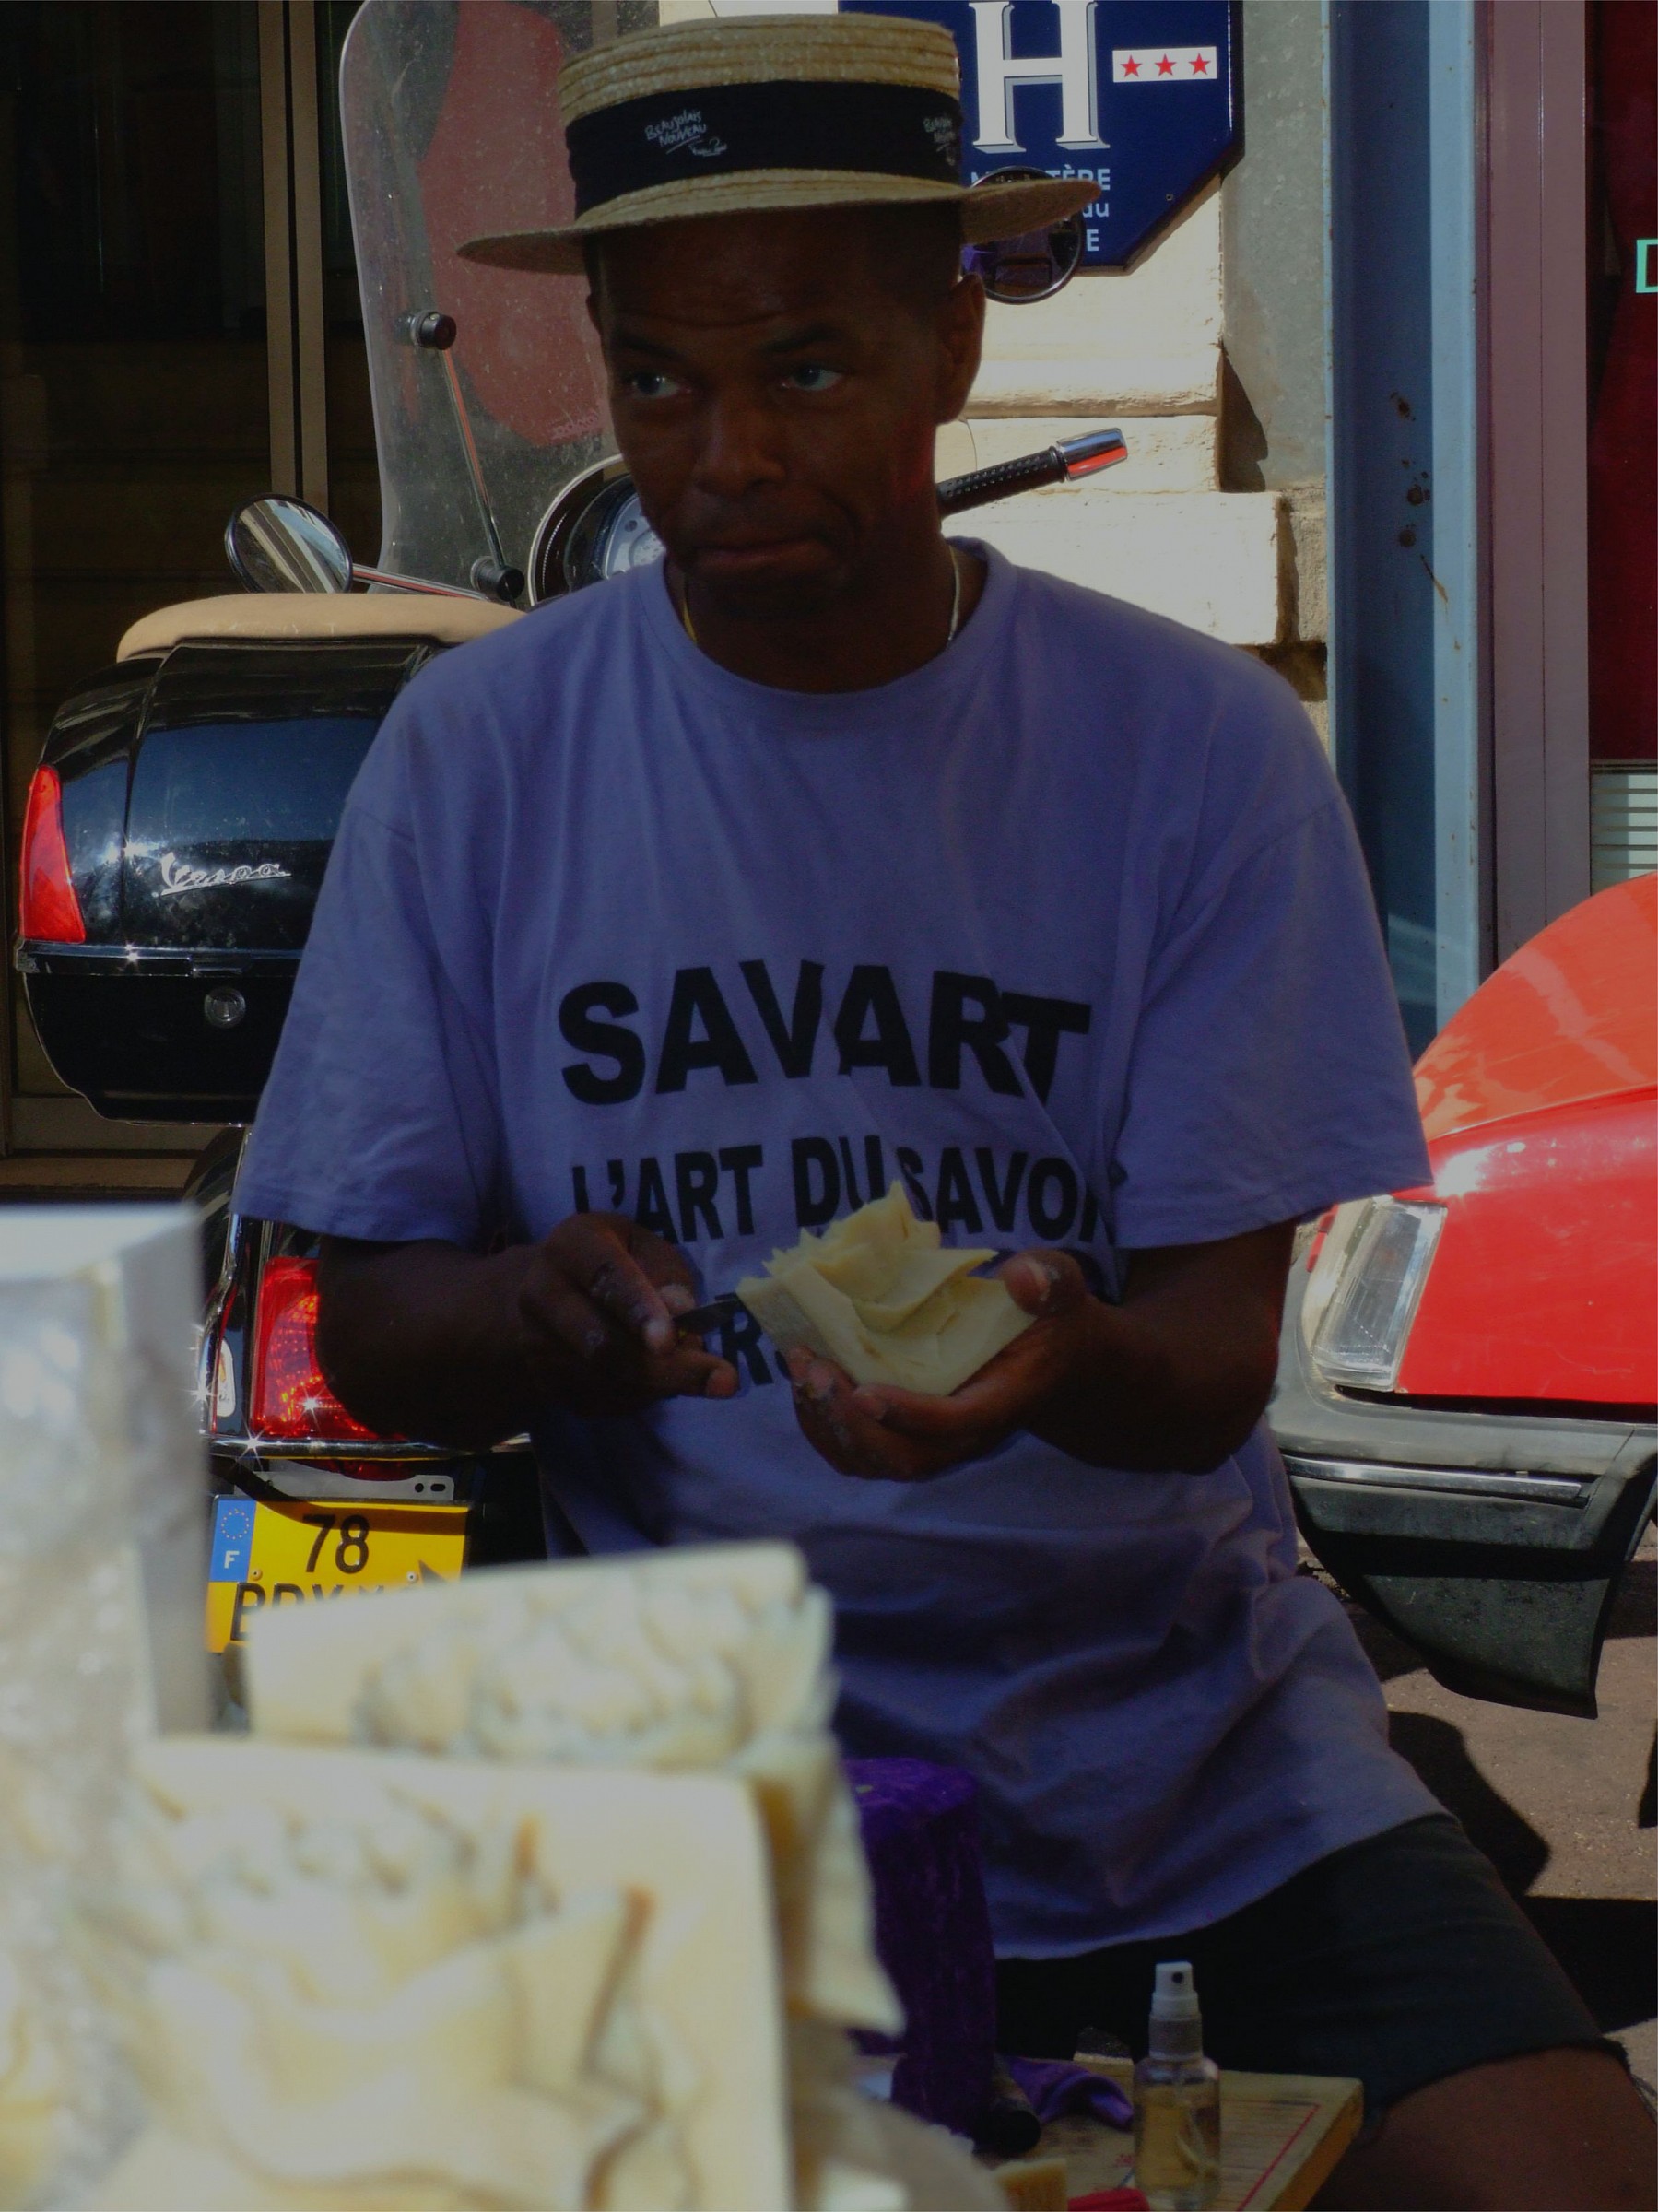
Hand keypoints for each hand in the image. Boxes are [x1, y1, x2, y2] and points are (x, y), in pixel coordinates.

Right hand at [516, 1212, 737, 1416]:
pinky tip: (658, 1380)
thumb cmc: (612, 1261)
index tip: (670, 1341)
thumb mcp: (642, 1247)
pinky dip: (642, 1398)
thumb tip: (681, 1310)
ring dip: (661, 1385)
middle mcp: (541, 1294)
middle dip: (665, 1368)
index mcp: (570, 1247)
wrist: (547, 1291)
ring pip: (606, 1381)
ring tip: (696, 1373)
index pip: (604, 1278)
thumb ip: (666, 1273)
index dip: (638, 1310)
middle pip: (602, 1344)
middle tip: (721, 1380)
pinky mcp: (544, 1381)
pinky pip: (601, 1402)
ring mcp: (535, 1344)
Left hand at [785, 1249, 1098, 1479]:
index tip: (862, 1389)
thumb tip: (1018, 1277)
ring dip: (827, 1422)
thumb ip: (1048, 1280)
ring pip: (872, 1460)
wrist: (1055, 1361)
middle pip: (903, 1458)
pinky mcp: (908, 1434)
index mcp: (1002, 1402)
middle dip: (849, 1422)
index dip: (907, 1414)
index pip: (954, 1424)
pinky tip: (806, 1376)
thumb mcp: (1062, 1289)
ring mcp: (934, 1442)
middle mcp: (965, 1437)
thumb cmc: (1052, 1320)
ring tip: (800, 1367)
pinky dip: (824, 1421)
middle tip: (814, 1369)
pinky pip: (859, 1448)